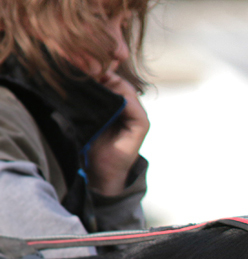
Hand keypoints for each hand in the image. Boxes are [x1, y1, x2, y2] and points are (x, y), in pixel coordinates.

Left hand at [86, 71, 149, 196]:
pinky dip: (117, 99)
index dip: (95, 70)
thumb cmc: (89, 143)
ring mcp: (137, 113)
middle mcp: (129, 104)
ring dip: (107, 85)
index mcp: (116, 101)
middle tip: (82, 74)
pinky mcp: (142, 123)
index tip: (78, 67)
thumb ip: (85, 95)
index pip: (109, 76)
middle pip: (116, 79)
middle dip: (100, 75)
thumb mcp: (84, 113)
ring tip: (90, 87)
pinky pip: (130, 103)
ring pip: (123, 87)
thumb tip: (73, 71)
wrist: (99, 170)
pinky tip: (100, 102)